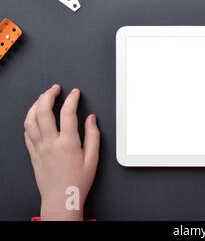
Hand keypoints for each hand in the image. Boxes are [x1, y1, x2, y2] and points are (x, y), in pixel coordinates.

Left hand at [24, 85, 99, 220]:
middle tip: (55, 89)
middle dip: (48, 95)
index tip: (75, 93)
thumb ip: (93, 136)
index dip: (72, 99)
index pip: (68, 113)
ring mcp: (39, 148)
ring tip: (42, 98)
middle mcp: (51, 143)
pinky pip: (27, 133)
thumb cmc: (78, 181)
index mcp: (68, 143)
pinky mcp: (33, 154)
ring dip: (35, 105)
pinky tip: (35, 117)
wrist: (61, 199)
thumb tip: (92, 119)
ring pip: (30, 120)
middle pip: (43, 112)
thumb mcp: (93, 158)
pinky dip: (29, 121)